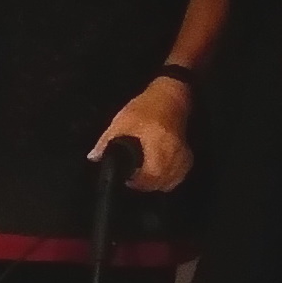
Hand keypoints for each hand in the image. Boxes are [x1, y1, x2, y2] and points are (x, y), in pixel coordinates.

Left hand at [93, 76, 193, 191]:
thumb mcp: (122, 121)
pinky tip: (158, 175)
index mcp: (156, 142)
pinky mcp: (188, 157)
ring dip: (156, 184)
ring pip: (170, 182)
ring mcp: (182, 155)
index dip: (137, 182)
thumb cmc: (145, 108)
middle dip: (144, 184)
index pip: (150, 174)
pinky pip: (178, 177)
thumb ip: (106, 141)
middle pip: (159, 181)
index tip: (128, 179)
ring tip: (144, 176)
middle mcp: (172, 151)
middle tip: (133, 178)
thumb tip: (94, 157)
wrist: (170, 98)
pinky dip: (168, 180)